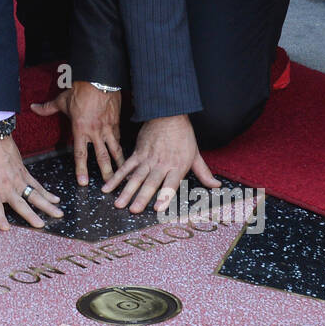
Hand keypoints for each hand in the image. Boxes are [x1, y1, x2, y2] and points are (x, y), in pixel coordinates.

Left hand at [0, 129, 63, 230]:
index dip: (0, 218)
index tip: (6, 229)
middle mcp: (6, 187)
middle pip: (21, 204)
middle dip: (31, 216)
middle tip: (41, 226)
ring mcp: (17, 179)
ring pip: (34, 195)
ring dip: (47, 206)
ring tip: (58, 215)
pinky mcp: (24, 172)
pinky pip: (37, 185)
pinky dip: (47, 192)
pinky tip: (56, 199)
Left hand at [31, 82, 123, 185]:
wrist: (98, 78)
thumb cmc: (79, 90)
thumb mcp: (62, 100)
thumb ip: (48, 108)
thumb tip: (33, 107)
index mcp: (80, 129)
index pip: (80, 154)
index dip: (82, 170)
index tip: (83, 183)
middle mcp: (95, 132)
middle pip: (101, 157)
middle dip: (105, 173)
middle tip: (108, 186)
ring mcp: (108, 127)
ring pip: (115, 149)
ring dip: (119, 164)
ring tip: (123, 176)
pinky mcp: (116, 121)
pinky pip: (119, 137)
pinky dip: (122, 147)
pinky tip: (126, 155)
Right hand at [101, 115, 219, 213]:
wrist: (168, 114)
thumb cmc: (183, 135)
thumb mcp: (196, 154)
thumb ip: (204, 173)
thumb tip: (216, 186)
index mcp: (177, 166)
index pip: (170, 185)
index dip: (163, 197)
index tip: (157, 208)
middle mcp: (161, 164)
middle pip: (150, 183)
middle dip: (141, 198)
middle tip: (133, 211)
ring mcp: (147, 159)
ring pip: (135, 177)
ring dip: (126, 191)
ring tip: (118, 204)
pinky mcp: (137, 153)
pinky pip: (125, 167)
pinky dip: (116, 177)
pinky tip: (107, 187)